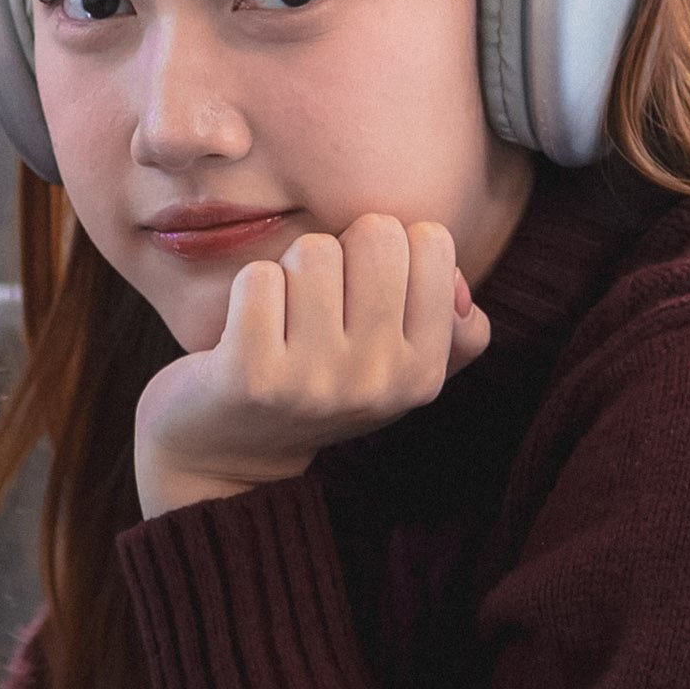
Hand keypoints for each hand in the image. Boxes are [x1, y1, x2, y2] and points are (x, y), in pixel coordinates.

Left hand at [132, 214, 492, 521]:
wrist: (232, 453)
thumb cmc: (322, 384)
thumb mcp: (399, 367)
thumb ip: (451, 324)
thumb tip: (457, 282)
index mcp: (424, 372)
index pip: (431, 242)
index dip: (389, 247)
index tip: (364, 286)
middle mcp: (379, 380)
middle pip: (376, 235)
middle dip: (341, 248)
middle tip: (320, 297)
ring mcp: (316, 381)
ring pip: (313, 250)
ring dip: (290, 270)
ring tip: (283, 317)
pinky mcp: (252, 376)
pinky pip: (259, 277)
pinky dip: (248, 289)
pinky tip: (246, 330)